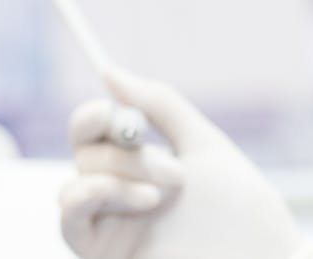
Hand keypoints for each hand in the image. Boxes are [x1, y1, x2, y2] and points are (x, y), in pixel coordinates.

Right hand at [60, 67, 312, 258]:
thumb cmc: (242, 210)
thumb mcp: (204, 145)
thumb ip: (160, 106)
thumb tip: (108, 71)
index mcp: (141, 166)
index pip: (94, 133)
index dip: (93, 117)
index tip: (111, 110)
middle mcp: (121, 195)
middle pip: (85, 156)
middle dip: (127, 156)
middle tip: (177, 174)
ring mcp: (111, 227)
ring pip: (73, 187)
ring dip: (114, 178)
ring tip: (161, 196)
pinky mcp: (105, 254)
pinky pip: (69, 224)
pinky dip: (86, 199)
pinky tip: (136, 198)